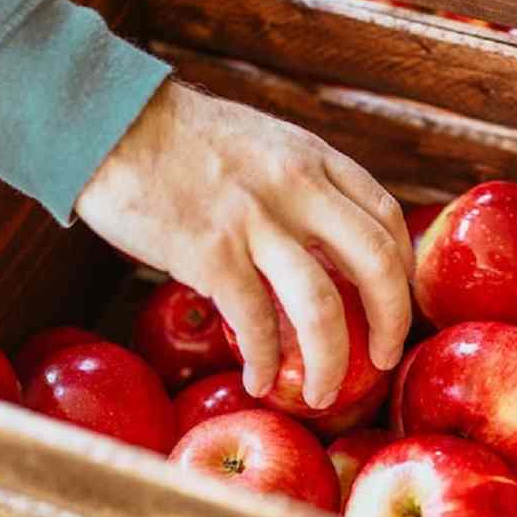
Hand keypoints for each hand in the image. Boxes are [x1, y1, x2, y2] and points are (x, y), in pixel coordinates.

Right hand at [76, 81, 413, 406]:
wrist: (114, 122)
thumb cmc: (189, 139)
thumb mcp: (269, 145)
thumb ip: (305, 186)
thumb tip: (330, 245)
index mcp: (317, 160)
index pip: (387, 218)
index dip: (403, 270)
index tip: (396, 302)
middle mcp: (299, 188)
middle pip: (377, 264)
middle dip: (392, 321)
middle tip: (385, 357)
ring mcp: (256, 221)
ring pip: (321, 307)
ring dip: (331, 363)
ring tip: (324, 395)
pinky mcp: (210, 253)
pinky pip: (254, 323)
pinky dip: (264, 361)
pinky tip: (259, 380)